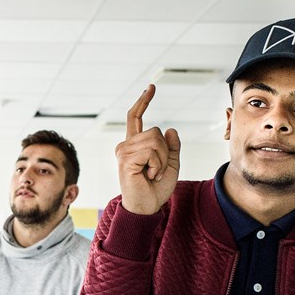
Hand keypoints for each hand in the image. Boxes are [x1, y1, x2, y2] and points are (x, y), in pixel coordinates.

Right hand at [113, 84, 180, 214]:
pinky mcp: (125, 159)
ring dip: (162, 159)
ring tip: (153, 173)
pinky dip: (157, 164)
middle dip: (165, 152)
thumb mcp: (171, 164)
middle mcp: (125, 145)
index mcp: (134, 145)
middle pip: (155, 131)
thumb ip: (171, 147)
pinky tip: (149, 175)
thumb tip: (170, 130)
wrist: (147, 207)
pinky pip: (151, 151)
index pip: (136, 117)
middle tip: (157, 170)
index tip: (151, 87)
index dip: (143, 101)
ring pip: (155, 140)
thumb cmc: (156, 189)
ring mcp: (123, 152)